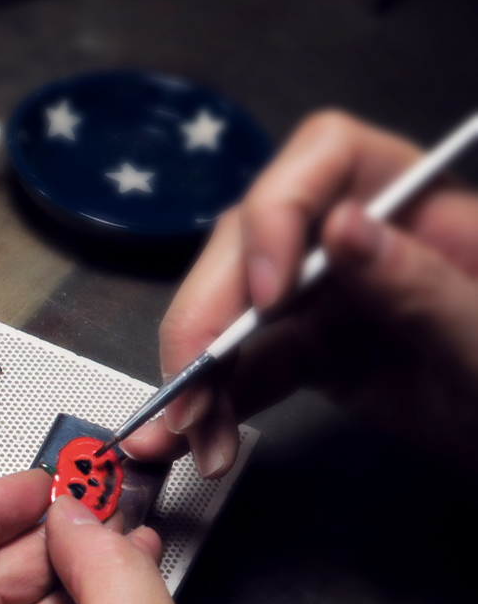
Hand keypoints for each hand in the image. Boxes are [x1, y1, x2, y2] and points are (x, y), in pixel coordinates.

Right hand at [123, 110, 477, 476]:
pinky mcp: (311, 353)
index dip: (278, 216)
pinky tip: (193, 444)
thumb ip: (420, 283)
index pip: (324, 159)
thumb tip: (341, 227)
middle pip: (248, 244)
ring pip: (229, 313)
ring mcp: (327, 296)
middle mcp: (356, 238)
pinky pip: (245, 369)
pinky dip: (212, 406)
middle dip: (204, 319)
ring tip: (183, 440)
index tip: (270, 300)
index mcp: (413, 201)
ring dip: (195, 377)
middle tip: (188, 395)